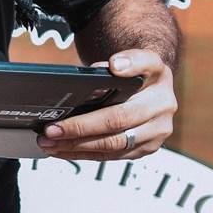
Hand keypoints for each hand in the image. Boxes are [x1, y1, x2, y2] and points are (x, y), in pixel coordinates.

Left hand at [37, 49, 176, 159]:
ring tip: (50, 143)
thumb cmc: (133, 74)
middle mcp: (162, 105)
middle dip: (80, 127)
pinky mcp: (146, 148)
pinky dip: (84, 154)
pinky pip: (112, 155)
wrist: (150, 88)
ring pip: (113, 144)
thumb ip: (119, 60)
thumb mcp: (129, 57)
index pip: (144, 65)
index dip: (129, 65)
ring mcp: (156, 130)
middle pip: (117, 119)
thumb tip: (104, 70)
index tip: (112, 66)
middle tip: (52, 129)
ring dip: (77, 146)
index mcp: (157, 75)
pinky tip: (63, 150)